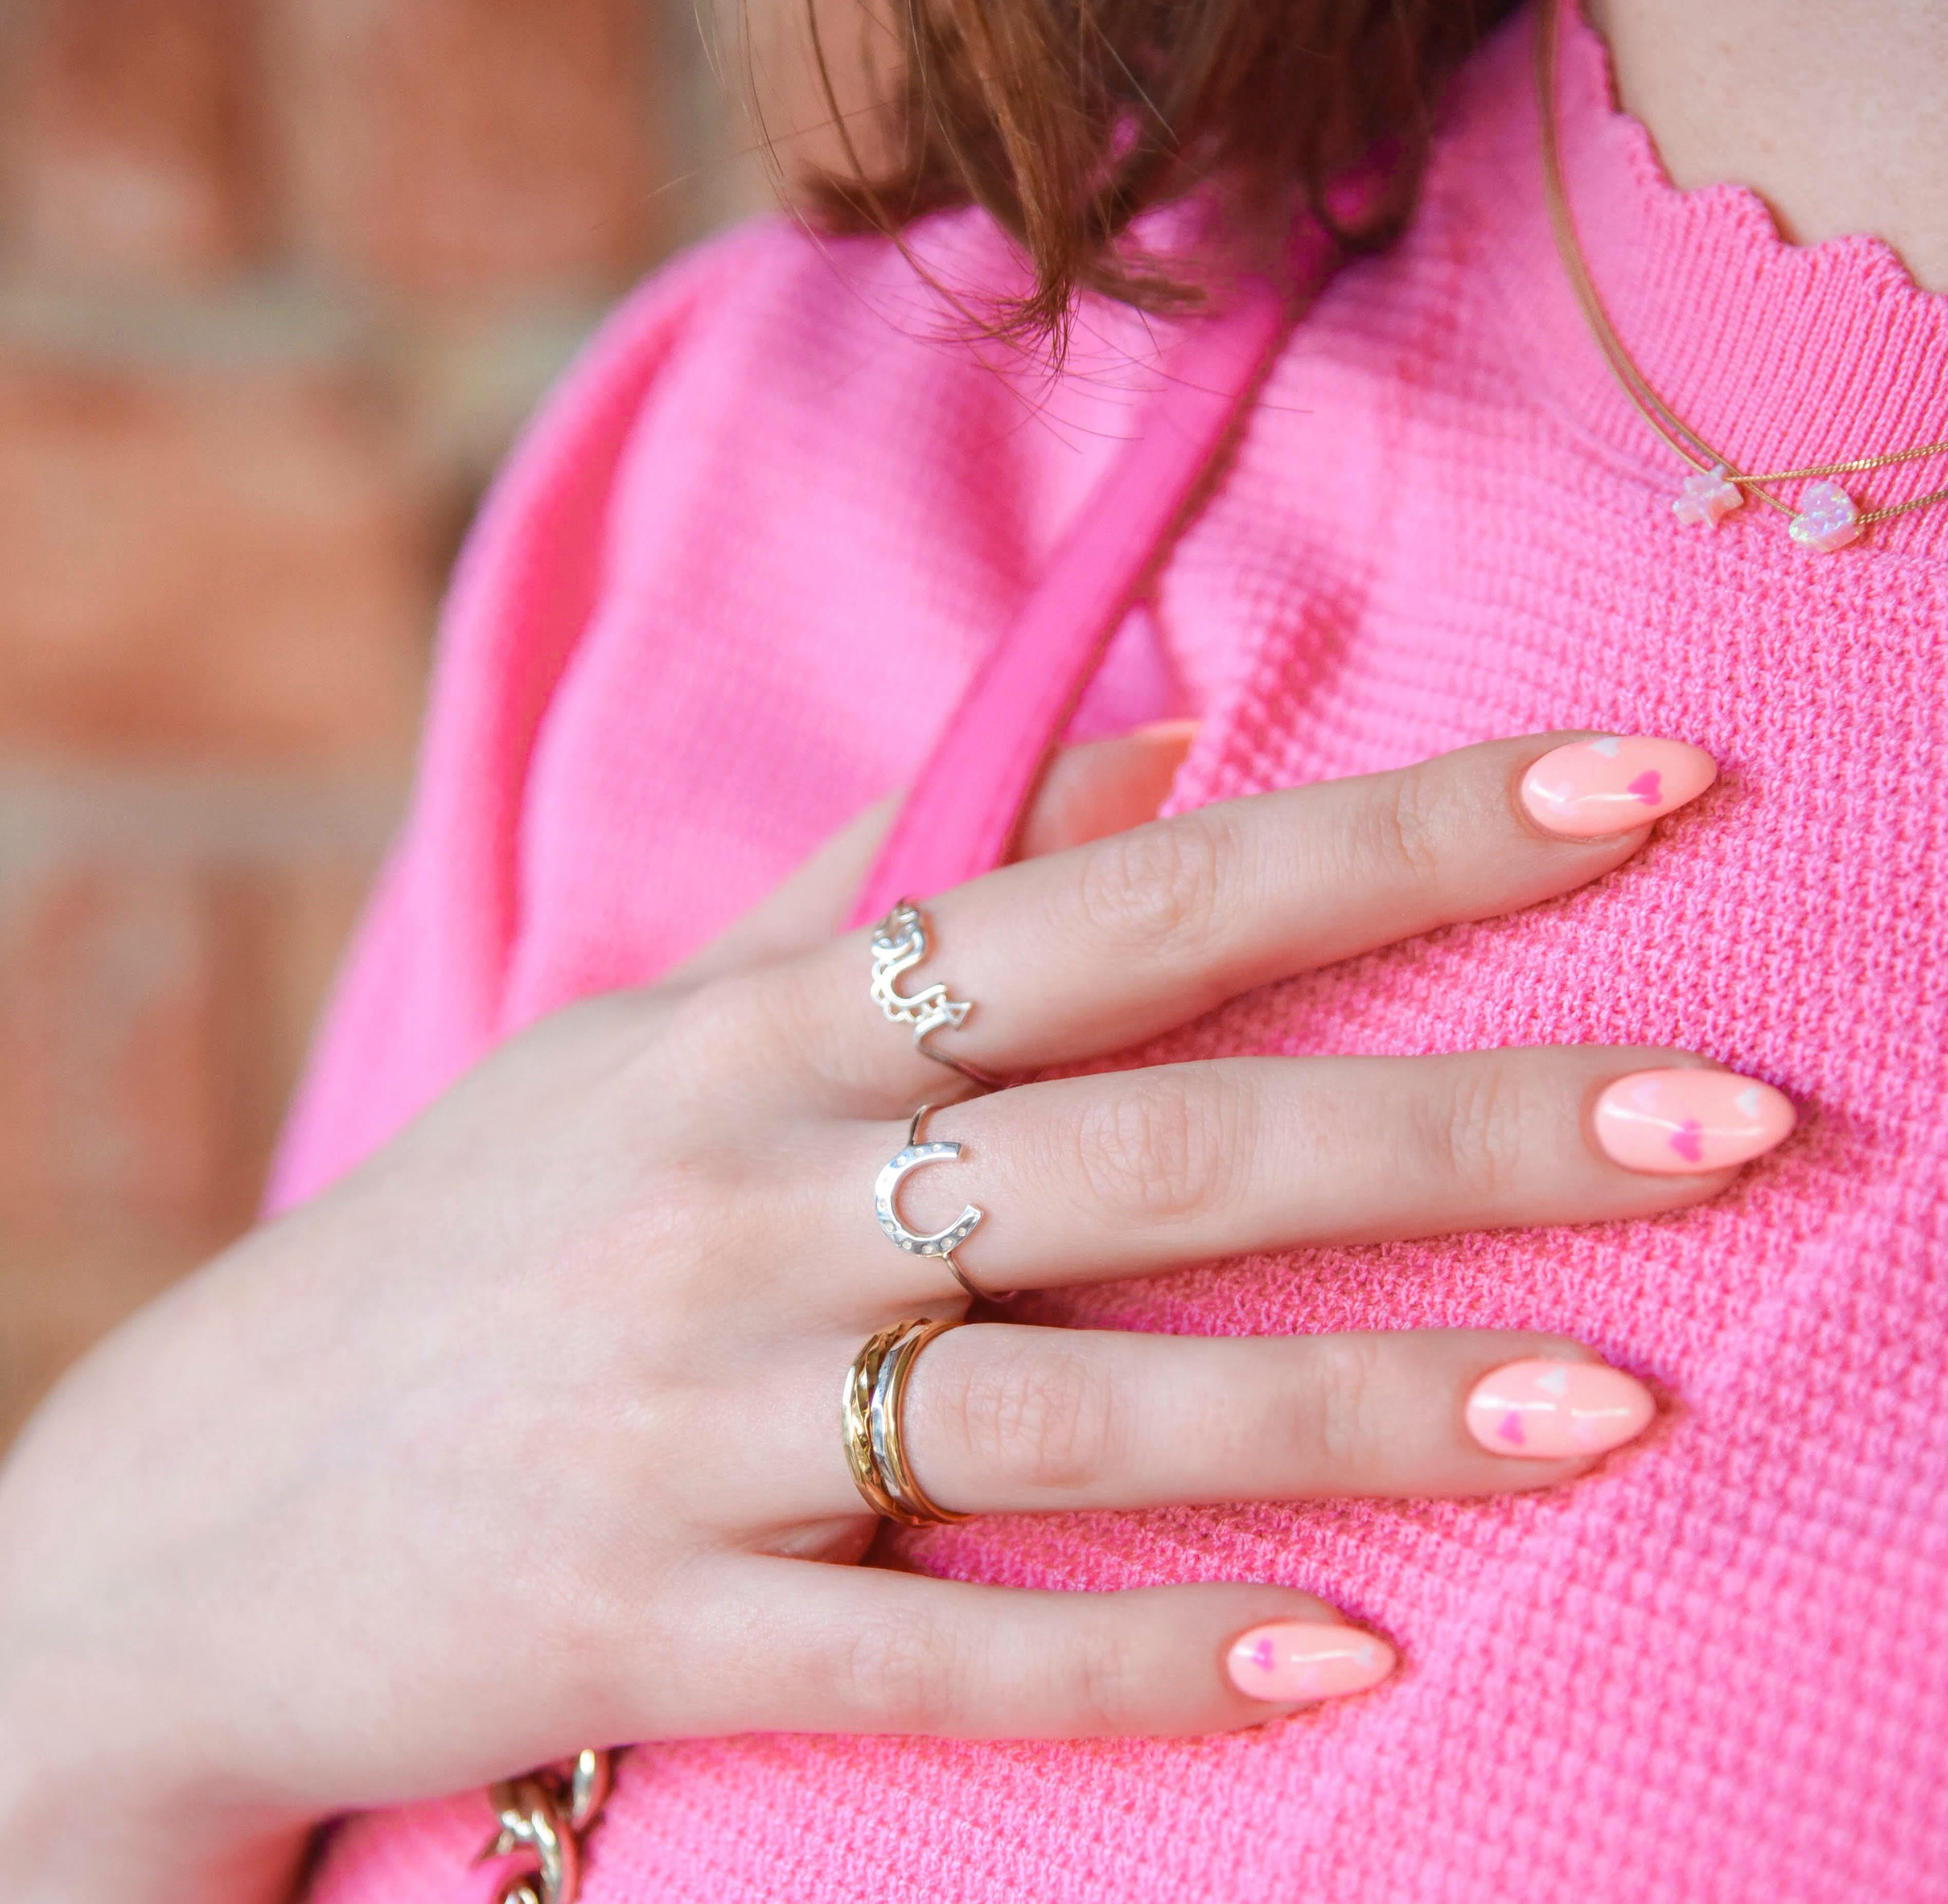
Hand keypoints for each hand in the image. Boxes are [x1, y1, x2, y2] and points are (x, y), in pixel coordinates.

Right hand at [0, 729, 1790, 1903]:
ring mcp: (702, 1421)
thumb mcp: (657, 1022)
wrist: (194, 1504)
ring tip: (1612, 1401)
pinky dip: (1140, 1653)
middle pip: (1164, 1138)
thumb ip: (887, 873)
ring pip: (1085, 1400)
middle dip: (1463, 1120)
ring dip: (1360, 1402)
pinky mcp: (652, 1624)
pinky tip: (1339, 1652)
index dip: (1391, 842)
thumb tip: (1147, 731)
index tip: (1631, 797)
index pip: (1133, 898)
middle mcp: (752, 1196)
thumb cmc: (483, 1232)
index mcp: (769, 1027)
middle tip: (1728, 1121)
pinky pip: (935, 1647)